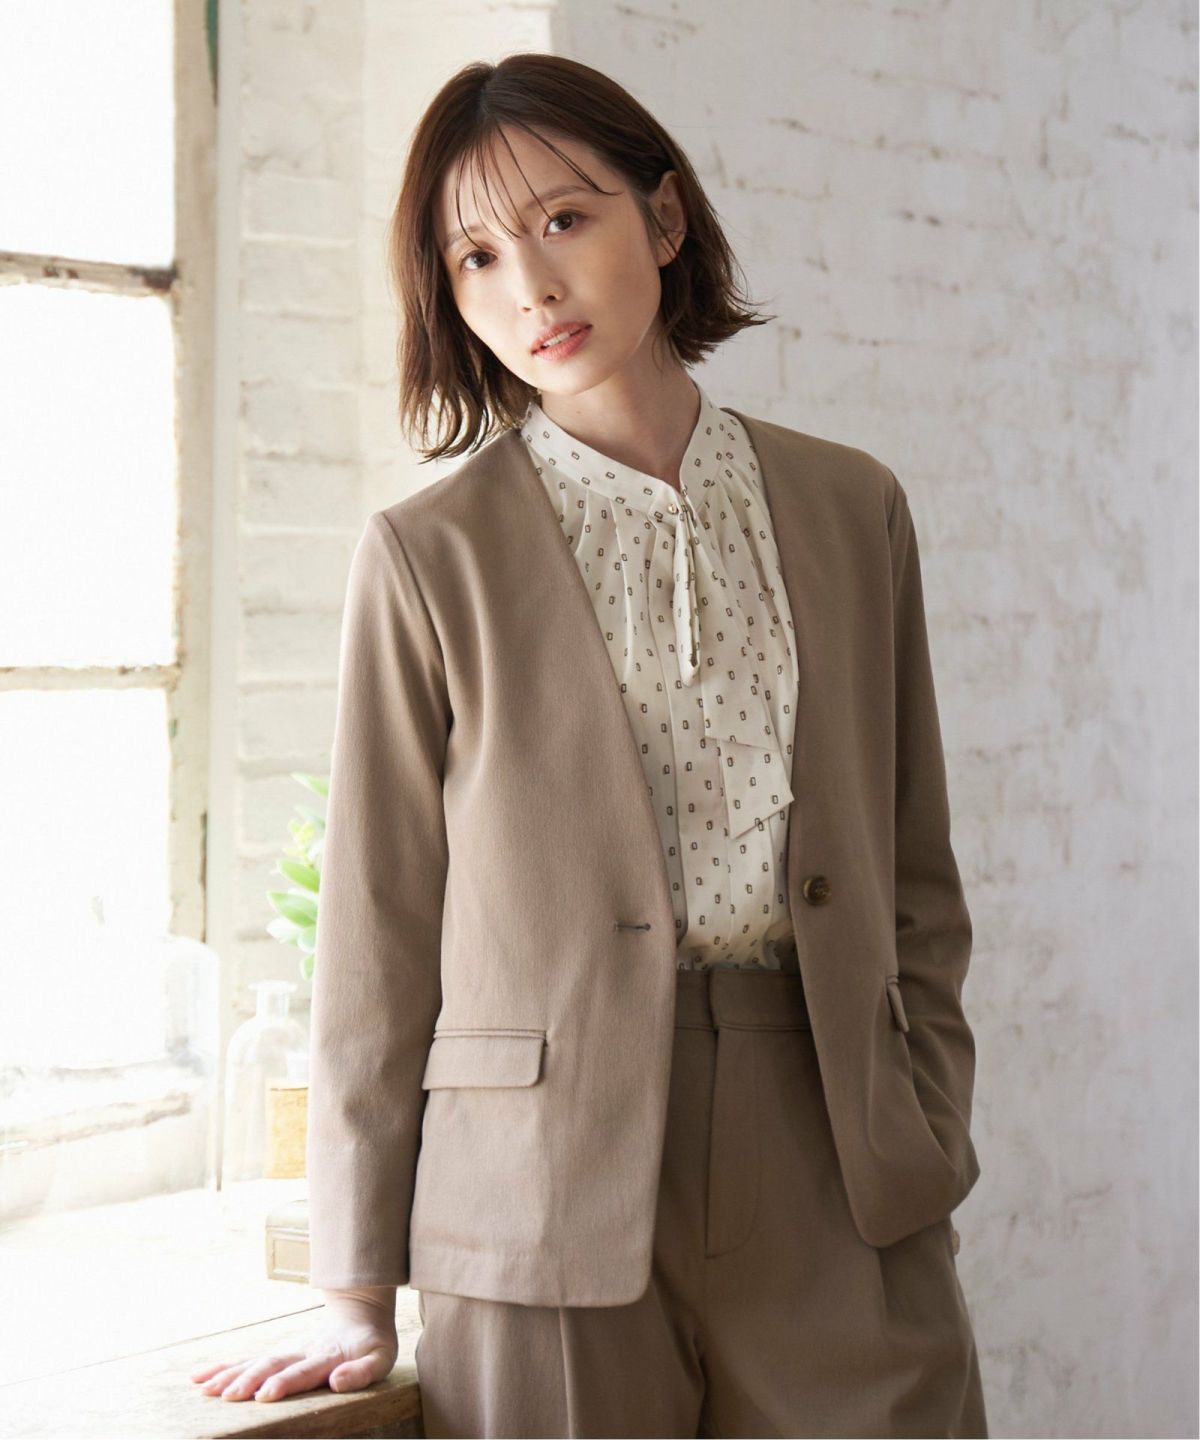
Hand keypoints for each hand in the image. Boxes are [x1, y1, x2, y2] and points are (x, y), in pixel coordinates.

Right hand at [189, 1293, 398, 1402]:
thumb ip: (361, 1372)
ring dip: (231, 1375)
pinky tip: (201, 1378)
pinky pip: (248, 1359)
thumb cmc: (372, 1343)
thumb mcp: (380, 1358)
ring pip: (256, 1360)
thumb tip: (337, 1382)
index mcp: (328, 1356)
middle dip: (251, 1380)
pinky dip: (225, 1367)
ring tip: (207, 1390)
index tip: (266, 1393)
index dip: (285, 1382)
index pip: (304, 1371)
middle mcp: (303, 1351)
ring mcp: (288, 1350)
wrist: (360, 1311)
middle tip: (229, 1396)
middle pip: (273, 1364)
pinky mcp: (278, 1353)